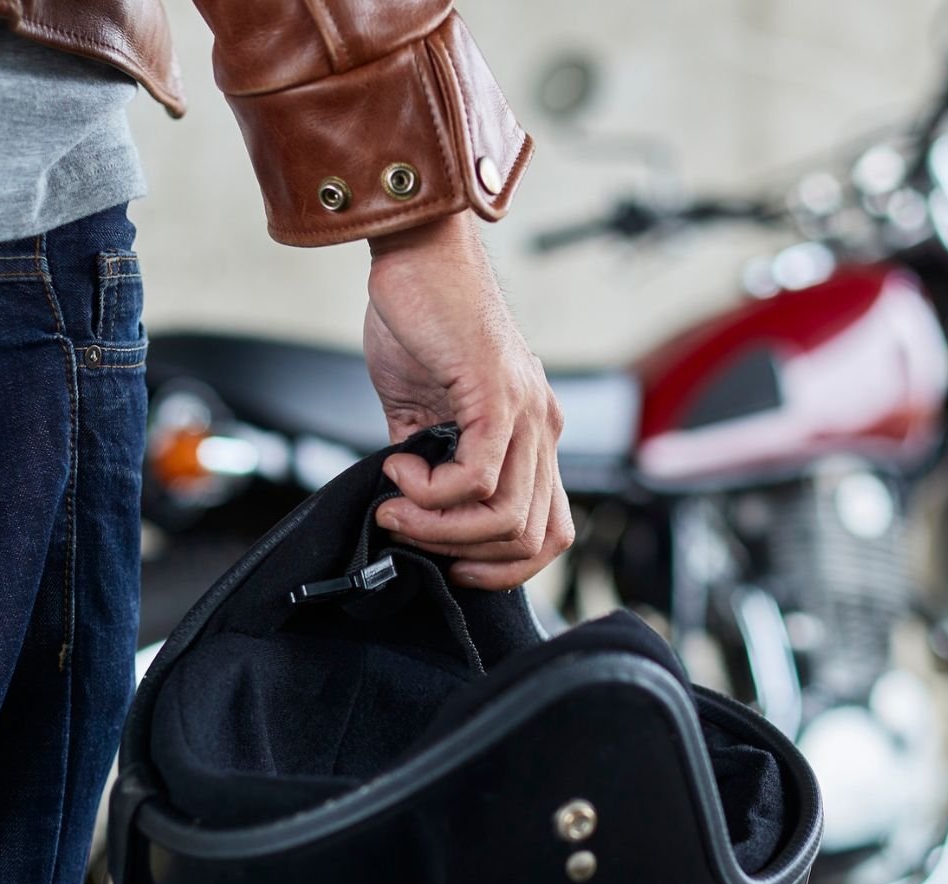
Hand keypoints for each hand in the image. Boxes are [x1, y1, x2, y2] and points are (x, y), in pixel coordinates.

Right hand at [363, 211, 572, 589]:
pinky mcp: (499, 394)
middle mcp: (543, 426)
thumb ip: (428, 463)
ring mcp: (527, 411)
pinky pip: (480, 477)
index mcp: (533, 434)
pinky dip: (433, 492)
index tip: (450, 566)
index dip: (505, 567)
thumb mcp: (423, 410)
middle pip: (532, 537)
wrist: (417, 253)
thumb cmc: (421, 320)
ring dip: (440, 527)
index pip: (550, 530)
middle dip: (462, 553)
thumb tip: (408, 516)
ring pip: (506, 516)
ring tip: (397, 503)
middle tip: (406, 529)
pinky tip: (400, 467)